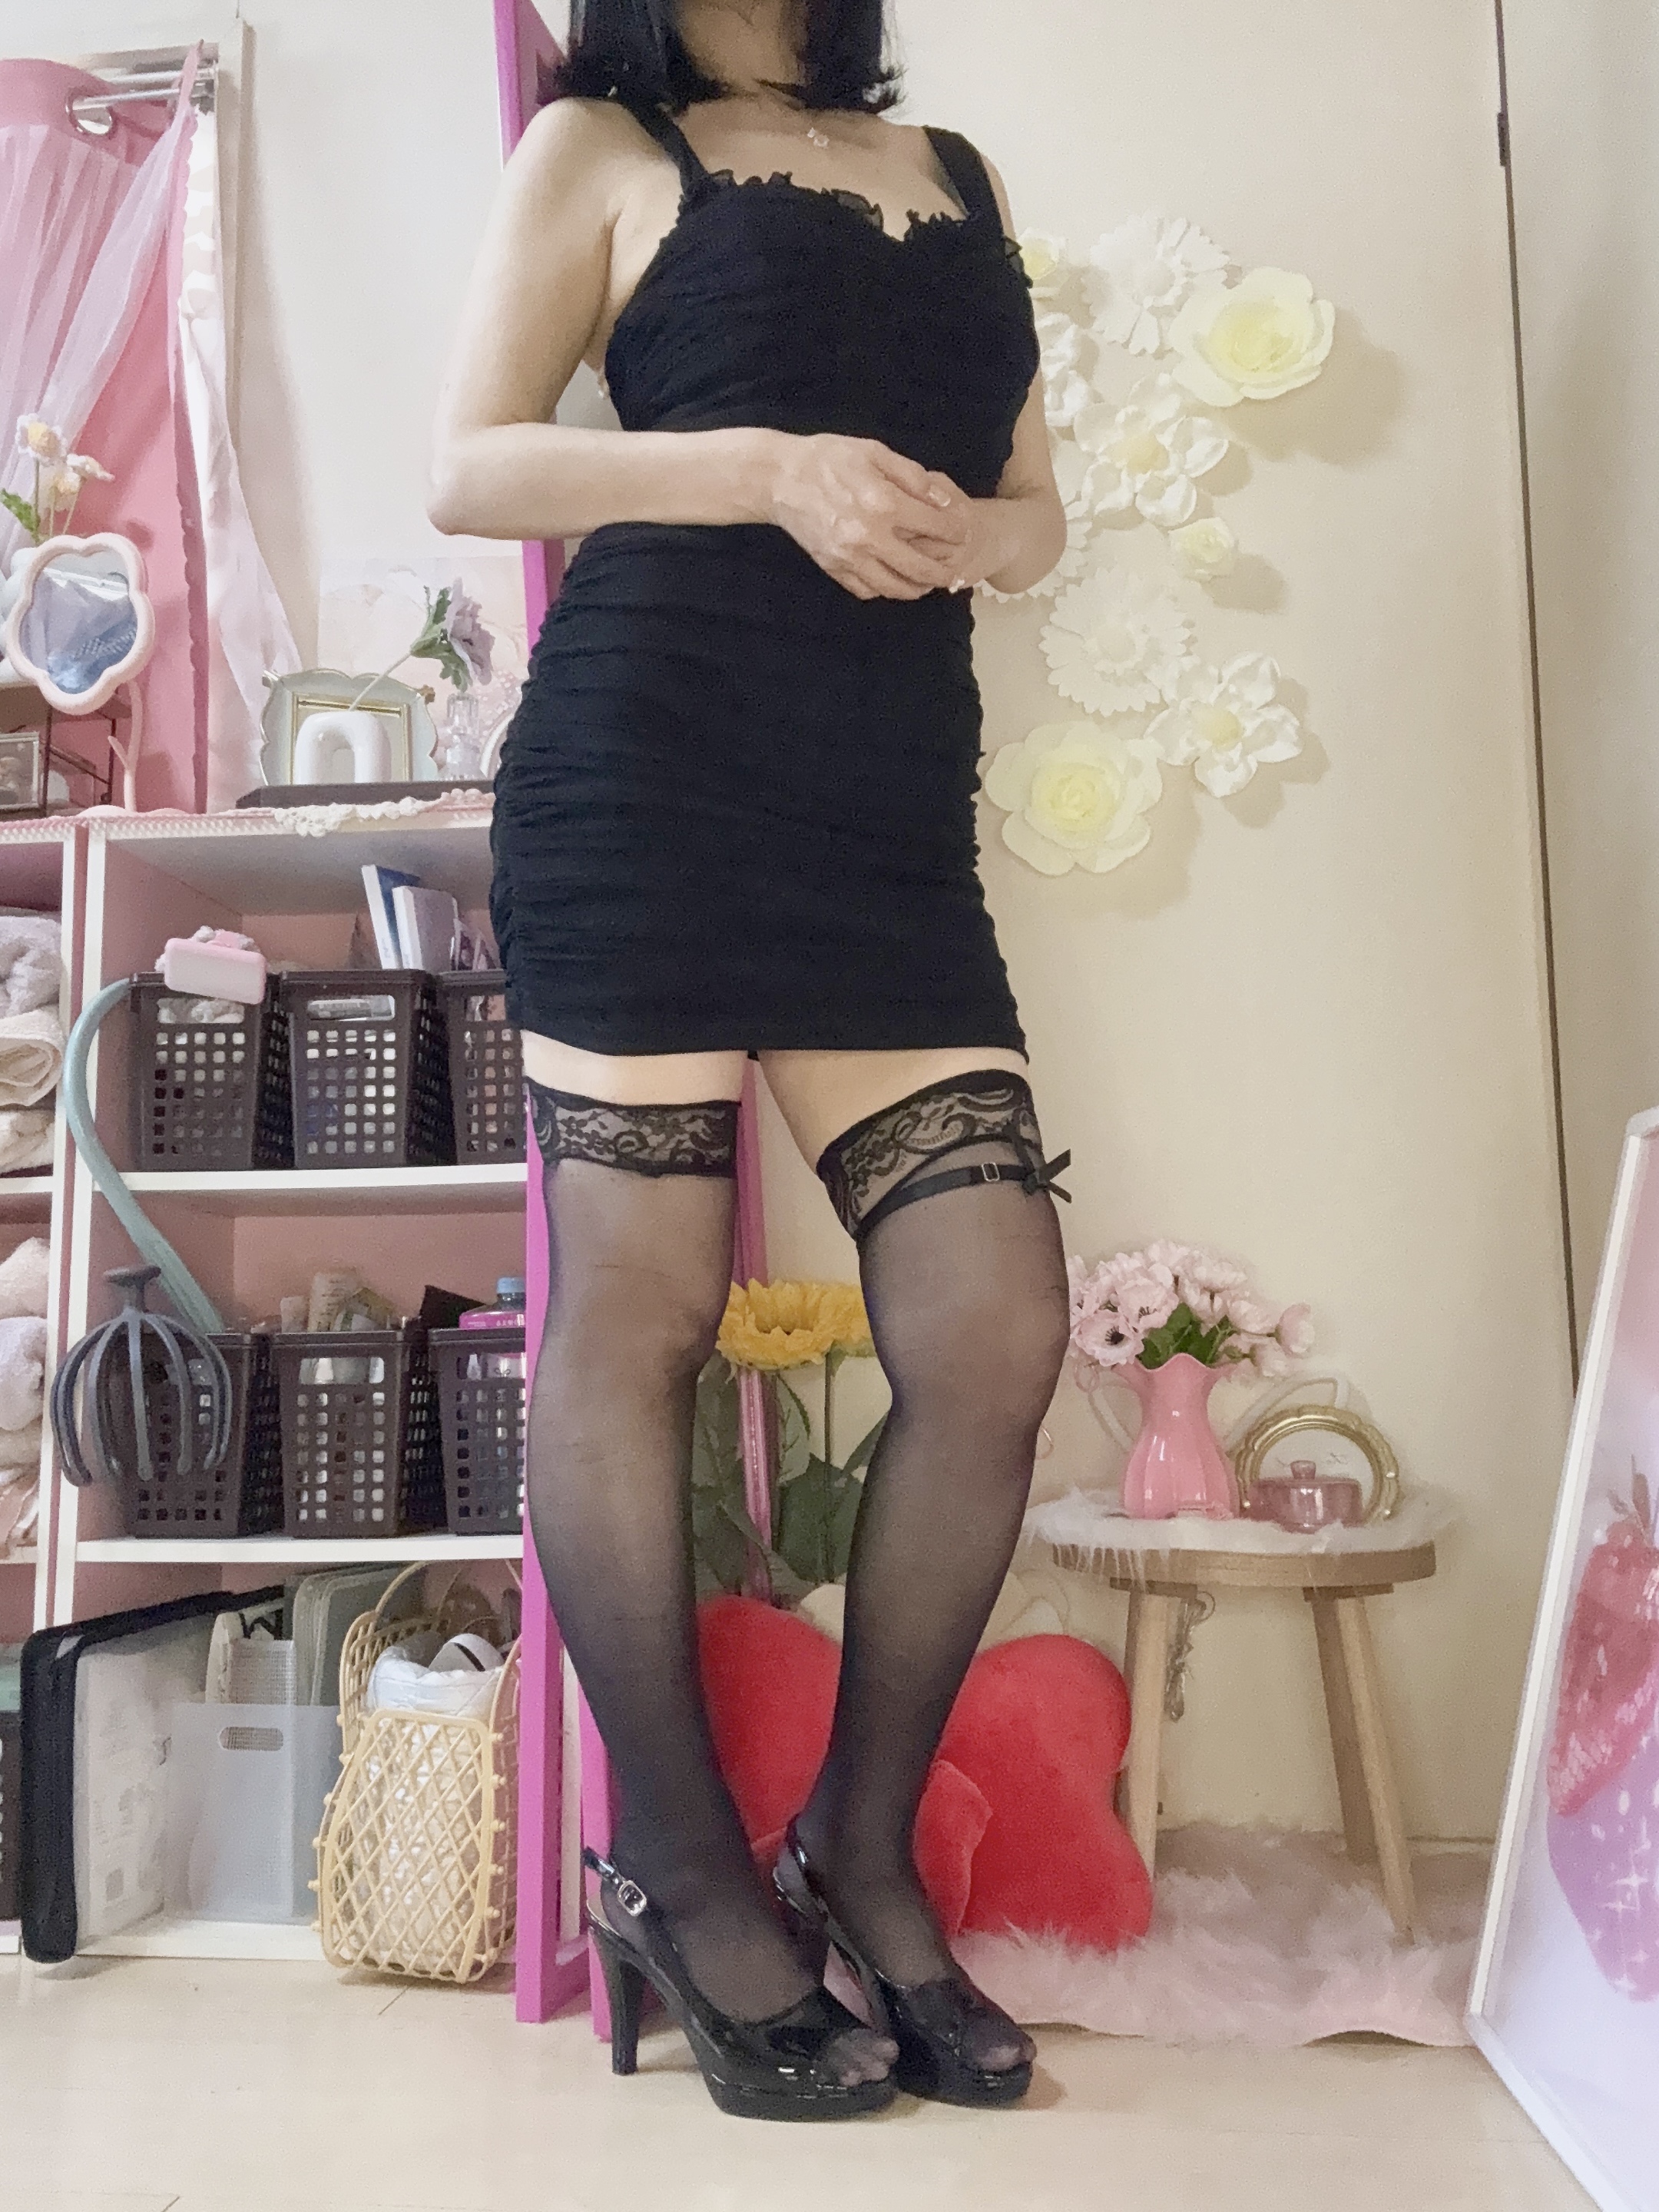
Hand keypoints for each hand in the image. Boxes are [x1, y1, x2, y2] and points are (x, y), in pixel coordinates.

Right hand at [762, 434, 972, 600]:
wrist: (779, 479)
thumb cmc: (828, 458)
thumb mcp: (875, 452)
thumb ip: (912, 476)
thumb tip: (944, 500)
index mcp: (884, 504)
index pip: (934, 526)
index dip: (955, 531)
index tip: (963, 532)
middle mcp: (869, 537)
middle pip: (919, 568)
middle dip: (944, 573)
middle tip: (955, 573)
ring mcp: (850, 557)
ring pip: (894, 587)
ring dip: (917, 589)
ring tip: (928, 584)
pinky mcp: (833, 568)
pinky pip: (866, 590)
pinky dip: (884, 590)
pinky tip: (893, 581)